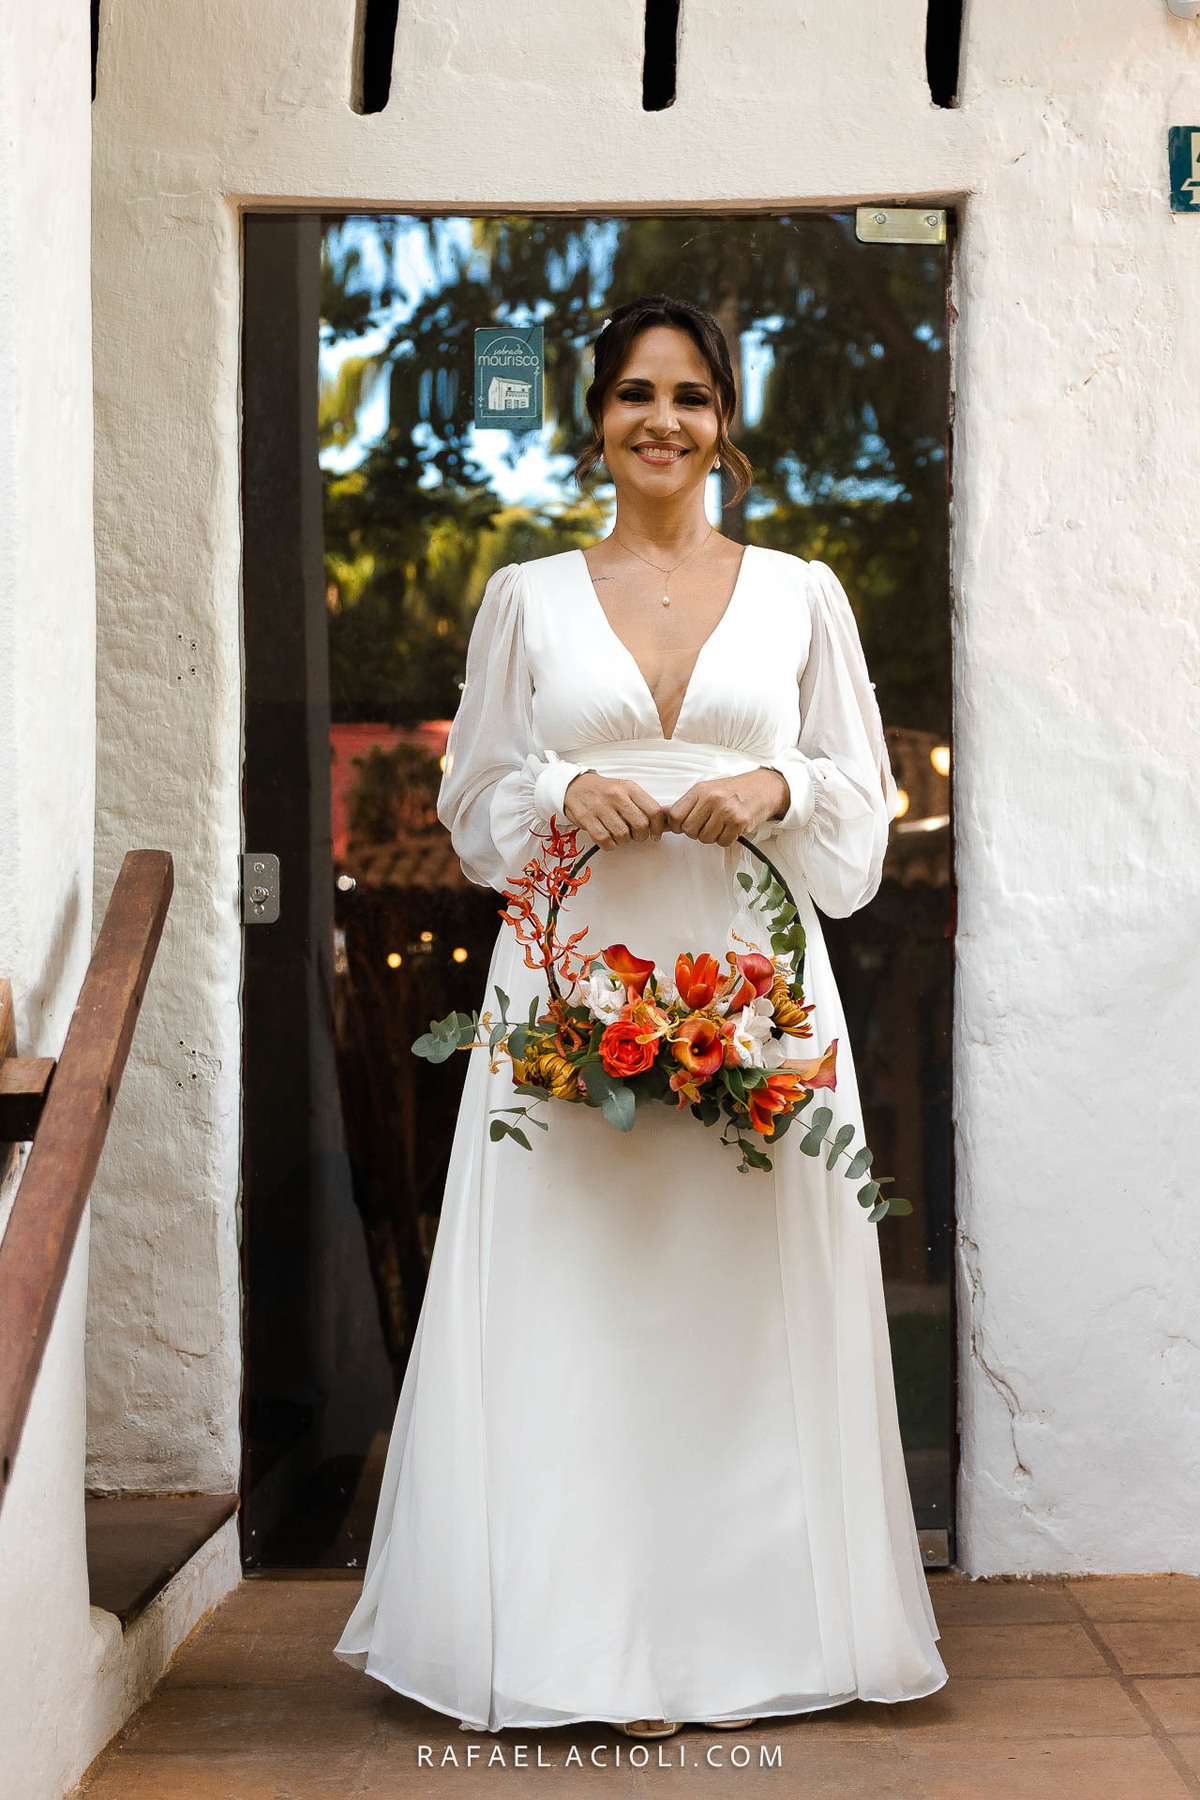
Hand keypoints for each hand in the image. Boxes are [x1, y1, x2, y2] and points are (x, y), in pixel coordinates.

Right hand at [562, 771, 666, 850]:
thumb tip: (665, 823)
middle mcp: (615, 795)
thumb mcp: (626, 791)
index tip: (655, 835)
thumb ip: (644, 806)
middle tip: (635, 835)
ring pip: (623, 835)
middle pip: (641, 825)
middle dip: (640, 836)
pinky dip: (610, 845)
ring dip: (624, 841)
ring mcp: (600, 806)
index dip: (658, 827)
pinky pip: (605, 841)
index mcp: (629, 788)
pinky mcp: (586, 818)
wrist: (575, 786)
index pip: (653, 810)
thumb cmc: (604, 792)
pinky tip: (608, 838)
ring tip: (618, 834)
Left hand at [666, 768, 789, 847]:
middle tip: (707, 825)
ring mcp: (726, 810)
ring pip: (705, 839)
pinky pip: (723, 842)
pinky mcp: (740, 822)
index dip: (678, 826)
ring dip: (712, 837)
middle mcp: (711, 799)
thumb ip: (684, 804)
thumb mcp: (706, 790)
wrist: (763, 787)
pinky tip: (731, 828)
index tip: (685, 825)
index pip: (674, 816)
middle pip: (689, 831)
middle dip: (696, 832)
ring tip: (721, 824)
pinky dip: (726, 839)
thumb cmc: (732, 790)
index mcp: (699, 790)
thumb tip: (660, 815)